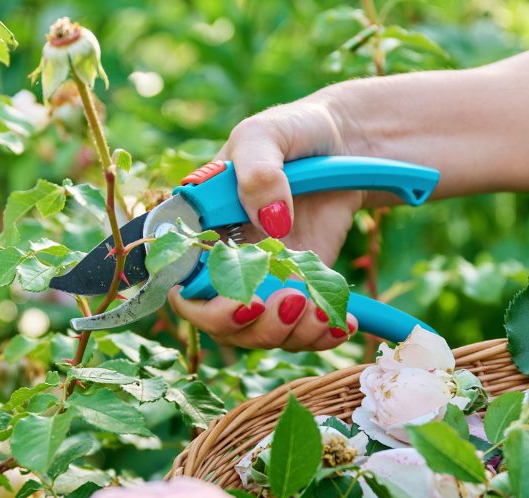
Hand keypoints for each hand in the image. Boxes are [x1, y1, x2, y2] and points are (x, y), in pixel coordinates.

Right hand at [169, 94, 364, 350]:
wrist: (347, 143)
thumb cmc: (294, 132)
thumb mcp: (267, 134)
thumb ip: (258, 170)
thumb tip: (270, 221)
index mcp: (200, 227)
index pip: (182, 282)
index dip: (206, 304)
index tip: (246, 302)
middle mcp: (224, 262)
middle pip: (218, 320)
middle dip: (252, 327)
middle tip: (292, 303)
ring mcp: (262, 280)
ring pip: (258, 333)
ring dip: (289, 334)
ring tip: (322, 311)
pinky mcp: (298, 290)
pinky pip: (298, 330)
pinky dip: (319, 334)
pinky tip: (343, 322)